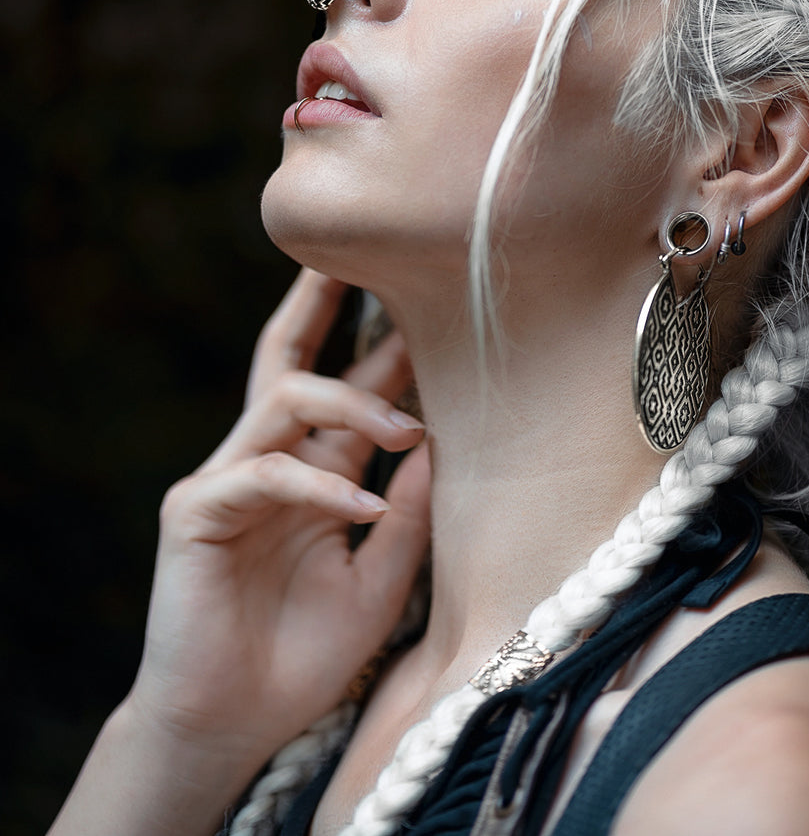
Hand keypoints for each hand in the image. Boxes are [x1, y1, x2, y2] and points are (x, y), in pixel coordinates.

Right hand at [129, 269, 429, 770]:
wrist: (232, 726)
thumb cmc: (304, 654)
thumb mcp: (379, 581)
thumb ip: (405, 515)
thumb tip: (438, 443)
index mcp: (312, 471)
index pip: (345, 387)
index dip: (382, 343)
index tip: (430, 300)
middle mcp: (269, 460)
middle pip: (289, 357)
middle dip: (320, 301)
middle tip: (362, 255)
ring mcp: (228, 478)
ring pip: (284, 399)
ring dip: (350, 404)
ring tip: (405, 433)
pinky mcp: (197, 511)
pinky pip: (262, 473)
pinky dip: (315, 485)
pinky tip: (358, 506)